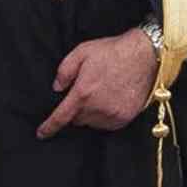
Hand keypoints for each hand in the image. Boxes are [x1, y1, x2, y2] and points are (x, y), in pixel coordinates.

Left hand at [35, 29, 156, 138]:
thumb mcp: (80, 53)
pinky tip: (108, 101)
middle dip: (75, 110)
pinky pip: (108, 125)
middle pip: (77, 120)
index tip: (41, 134)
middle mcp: (98, 108)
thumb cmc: (111, 52)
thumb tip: (57, 88)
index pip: (62, 117)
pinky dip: (103, 117)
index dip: (49, 127)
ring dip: (89, 114)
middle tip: (82, 93)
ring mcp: (114, 114)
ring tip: (97, 94)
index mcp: (83, 93)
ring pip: (92, 123)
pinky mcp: (127, 117)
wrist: (145, 56)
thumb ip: (64, 71)